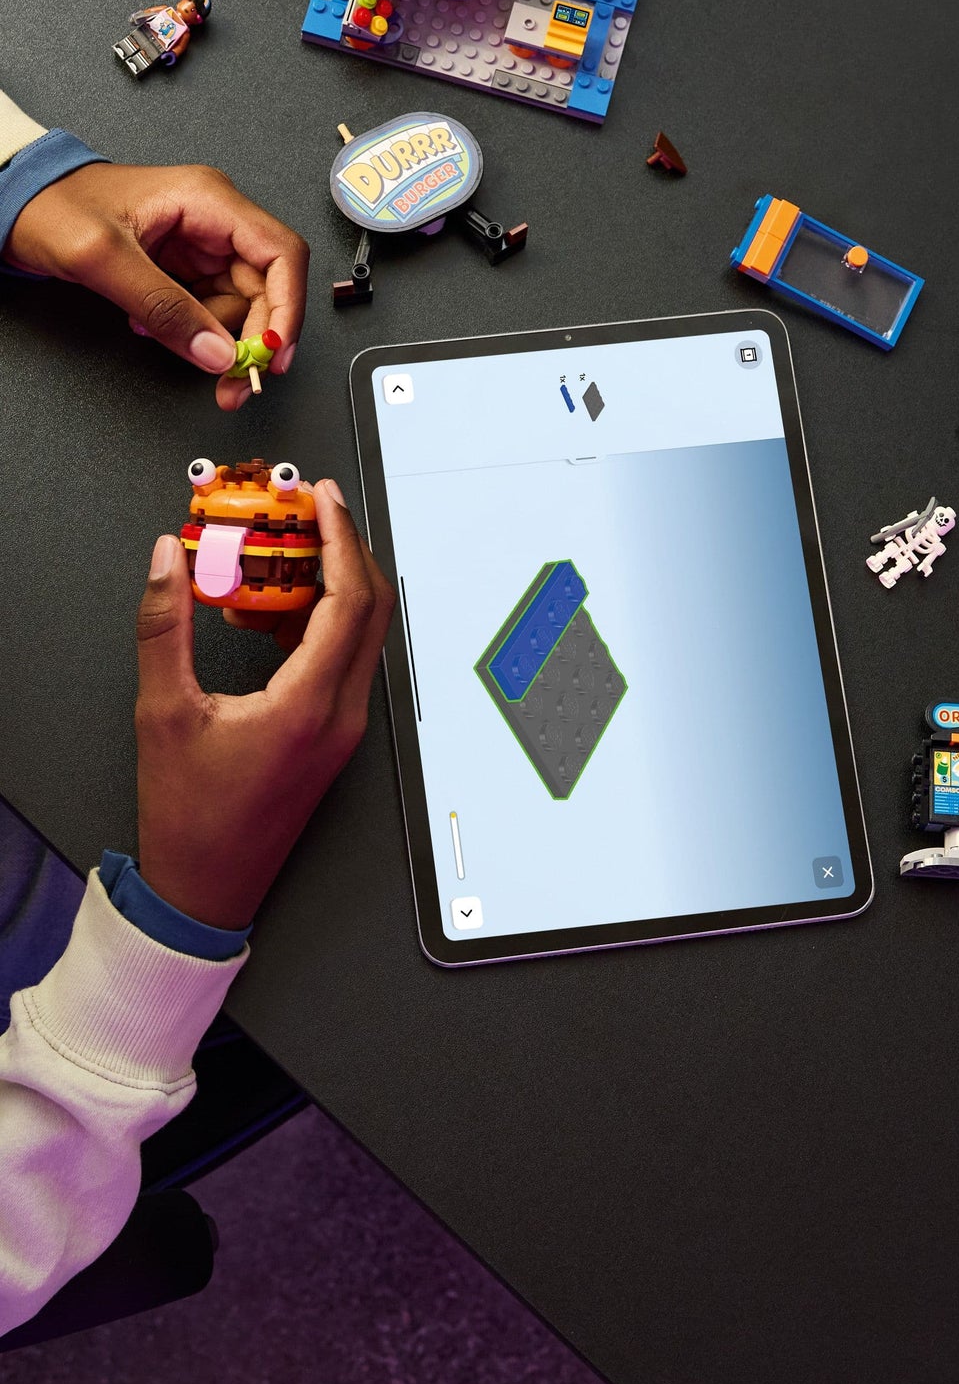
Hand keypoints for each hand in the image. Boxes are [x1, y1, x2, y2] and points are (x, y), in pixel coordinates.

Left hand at [5, 162, 307, 411]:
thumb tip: (218, 353)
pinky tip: (158, 329)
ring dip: (215, 339)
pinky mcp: (187, 266)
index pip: (281, 255)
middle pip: (266, 289)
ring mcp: (203, 244)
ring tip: (168, 341)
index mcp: (209, 200)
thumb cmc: (50, 206)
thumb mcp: (103, 258)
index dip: (289, 308)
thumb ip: (164, 307)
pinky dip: (194, 331)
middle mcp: (215, 220)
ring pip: (242, 307)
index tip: (274, 353)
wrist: (13, 202)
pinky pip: (211, 310)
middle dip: (252, 339)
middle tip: (233, 381)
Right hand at [134, 480, 393, 928]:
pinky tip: (270, 610)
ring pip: (360, 632)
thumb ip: (164, 627)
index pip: (350, 598)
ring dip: (330, 584)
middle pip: (370, 607)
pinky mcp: (335, 733)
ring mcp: (346, 724)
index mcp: (313, 704)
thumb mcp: (162, 711)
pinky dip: (318, 621)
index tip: (319, 497)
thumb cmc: (190, 815)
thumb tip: (170, 559)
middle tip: (305, 509)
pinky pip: (342, 659)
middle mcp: (345, 712)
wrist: (207, 886)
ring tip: (279, 552)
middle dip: (342, 548)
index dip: (339, 537)